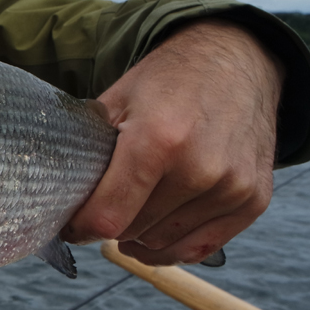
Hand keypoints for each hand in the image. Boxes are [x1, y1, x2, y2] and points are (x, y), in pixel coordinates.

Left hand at [63, 19, 284, 264]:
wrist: (236, 60)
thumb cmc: (167, 81)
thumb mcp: (117, 100)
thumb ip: (88, 149)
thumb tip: (56, 193)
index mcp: (158, 139)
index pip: (109, 216)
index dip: (81, 227)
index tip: (70, 224)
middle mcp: (201, 168)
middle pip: (134, 232)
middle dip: (108, 225)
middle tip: (100, 210)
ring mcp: (232, 187)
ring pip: (163, 244)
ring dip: (139, 237)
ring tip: (129, 212)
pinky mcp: (254, 200)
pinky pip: (200, 249)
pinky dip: (170, 247)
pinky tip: (153, 232)